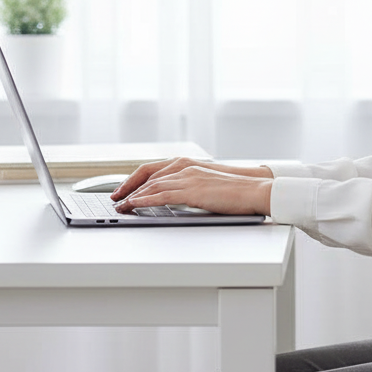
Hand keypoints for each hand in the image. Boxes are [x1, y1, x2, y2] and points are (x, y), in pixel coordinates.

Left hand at [111, 158, 272, 201]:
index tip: (126, 189)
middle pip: (148, 176)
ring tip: (121, 206)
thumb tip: (179, 199)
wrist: (254, 190)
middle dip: (129, 188)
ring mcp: (188, 178)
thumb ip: (191, 188)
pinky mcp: (191, 191)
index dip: (137, 179)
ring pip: (151, 186)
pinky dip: (144, 200)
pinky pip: (160, 195)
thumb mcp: (209, 186)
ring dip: (133, 196)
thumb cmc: (237, 191)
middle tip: (116, 198)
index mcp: (189, 165)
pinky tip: (134, 206)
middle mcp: (185, 168)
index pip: (155, 170)